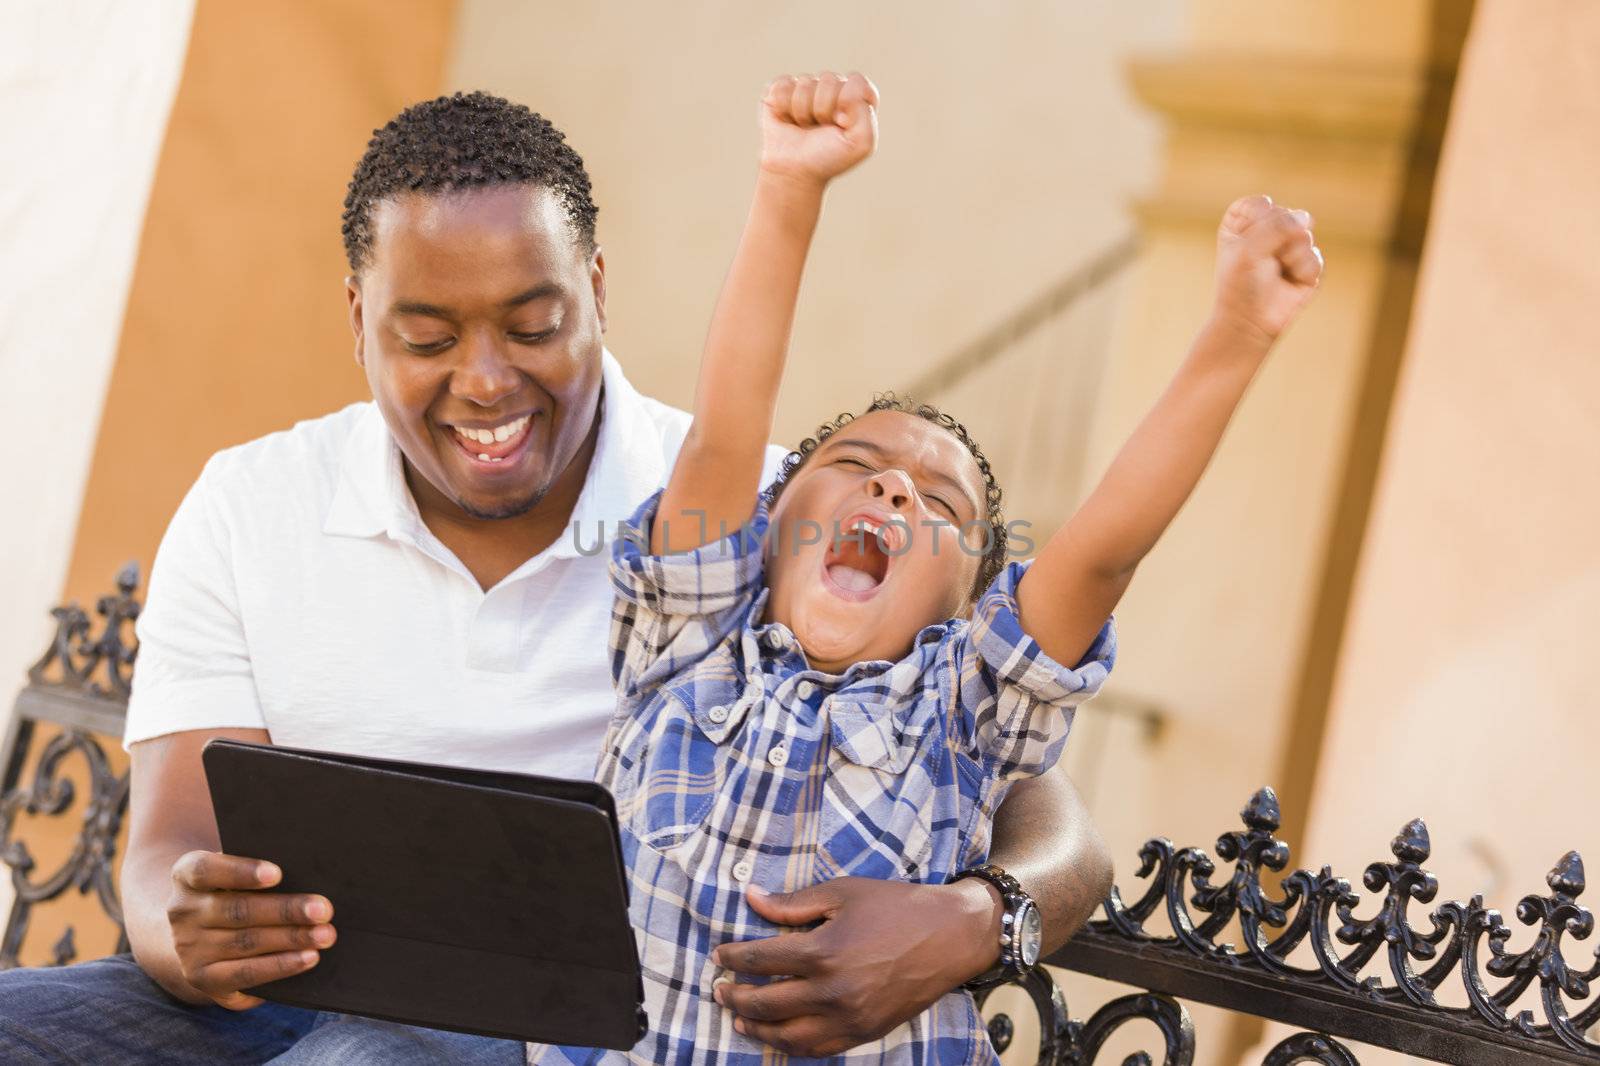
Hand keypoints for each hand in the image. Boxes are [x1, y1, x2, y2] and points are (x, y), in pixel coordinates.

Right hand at [166, 851, 335, 1009]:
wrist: (199, 933)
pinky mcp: (202, 979)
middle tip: (324, 910)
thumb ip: (256, 869)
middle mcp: (182, 912)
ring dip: (291, 939)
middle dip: (286, 910)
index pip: (205, 870)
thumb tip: (307, 869)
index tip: (277, 874)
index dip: (241, 872)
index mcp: (186, 876)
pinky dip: (280, 966)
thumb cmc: (232, 890)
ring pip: (246, 942)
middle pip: (238, 910)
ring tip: (325, 935)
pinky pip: (245, 974)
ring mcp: (189, 948)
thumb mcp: (233, 872)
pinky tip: (308, 958)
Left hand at [711, 878, 999, 1055]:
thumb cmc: (895, 906)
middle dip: (735, 997)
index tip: (720, 956)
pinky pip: (817, 1049)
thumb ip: (792, 904)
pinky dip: (791, 1046)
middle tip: (719, 990)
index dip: (734, 959)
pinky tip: (778, 1036)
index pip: (761, 960)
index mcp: (822, 951)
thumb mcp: (842, 893)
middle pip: (766, 1004)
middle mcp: (831, 991)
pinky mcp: (864, 1032)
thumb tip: (751, 898)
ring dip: (756, 1029)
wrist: (950, 935)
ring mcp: (848, 1018)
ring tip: (738, 1019)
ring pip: (787, 1035)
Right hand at [760, 72, 878, 186]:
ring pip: (805, 82)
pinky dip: (783, 106)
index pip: (856, 81)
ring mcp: (807, 88)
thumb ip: (866, 114)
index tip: (842, 125)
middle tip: (820, 129)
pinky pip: (783, 84)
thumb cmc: (827, 158)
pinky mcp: (782, 89)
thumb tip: (846, 89)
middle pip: (829, 80)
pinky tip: (787, 120)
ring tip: (804, 127)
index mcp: (856, 98)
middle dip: (823, 109)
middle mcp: (832, 89)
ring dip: (802, 111)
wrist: (792, 171)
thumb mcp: (860, 144)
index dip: (847, 102)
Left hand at [1210, 194, 1323, 347]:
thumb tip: (1308, 218)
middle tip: (1259, 264)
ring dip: (1288, 256)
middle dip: (1274, 241)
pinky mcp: (1307, 265)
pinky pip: (1314, 256)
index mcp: (1243, 222)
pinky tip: (1290, 282)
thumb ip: (1277, 225)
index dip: (1255, 226)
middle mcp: (1267, 231)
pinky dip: (1302, 270)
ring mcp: (1289, 246)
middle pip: (1285, 215)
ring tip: (1275, 272)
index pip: (1261, 204)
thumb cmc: (1239, 285)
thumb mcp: (1247, 249)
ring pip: (1303, 234)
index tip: (1242, 247)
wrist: (1248, 323)